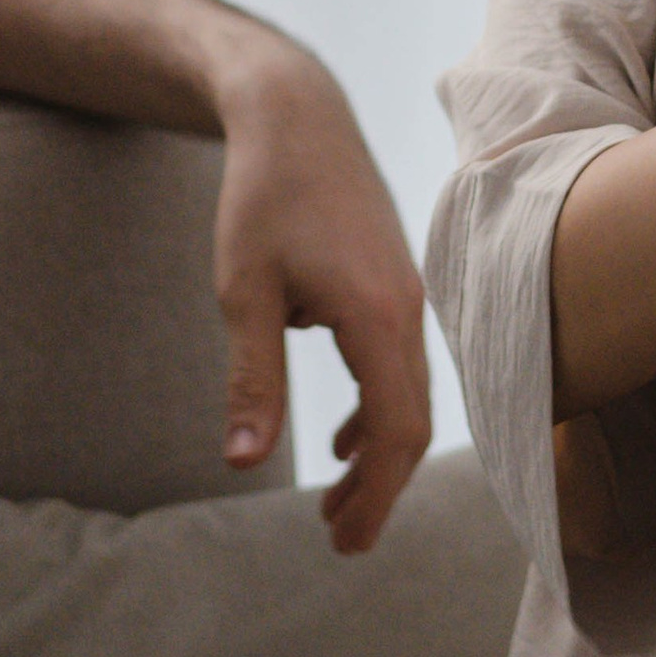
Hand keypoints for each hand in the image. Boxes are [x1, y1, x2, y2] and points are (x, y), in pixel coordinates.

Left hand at [212, 46, 430, 550]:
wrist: (295, 113)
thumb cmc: (263, 195)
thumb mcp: (243, 291)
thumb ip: (251, 380)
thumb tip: (245, 462)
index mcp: (377, 315)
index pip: (397, 431)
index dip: (377, 495)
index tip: (346, 543)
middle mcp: (408, 308)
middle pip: (412, 422)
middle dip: (378, 488)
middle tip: (338, 540)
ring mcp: (407, 293)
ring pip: (408, 394)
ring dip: (377, 452)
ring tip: (338, 501)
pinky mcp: (393, 282)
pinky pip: (398, 362)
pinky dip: (377, 408)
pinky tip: (346, 434)